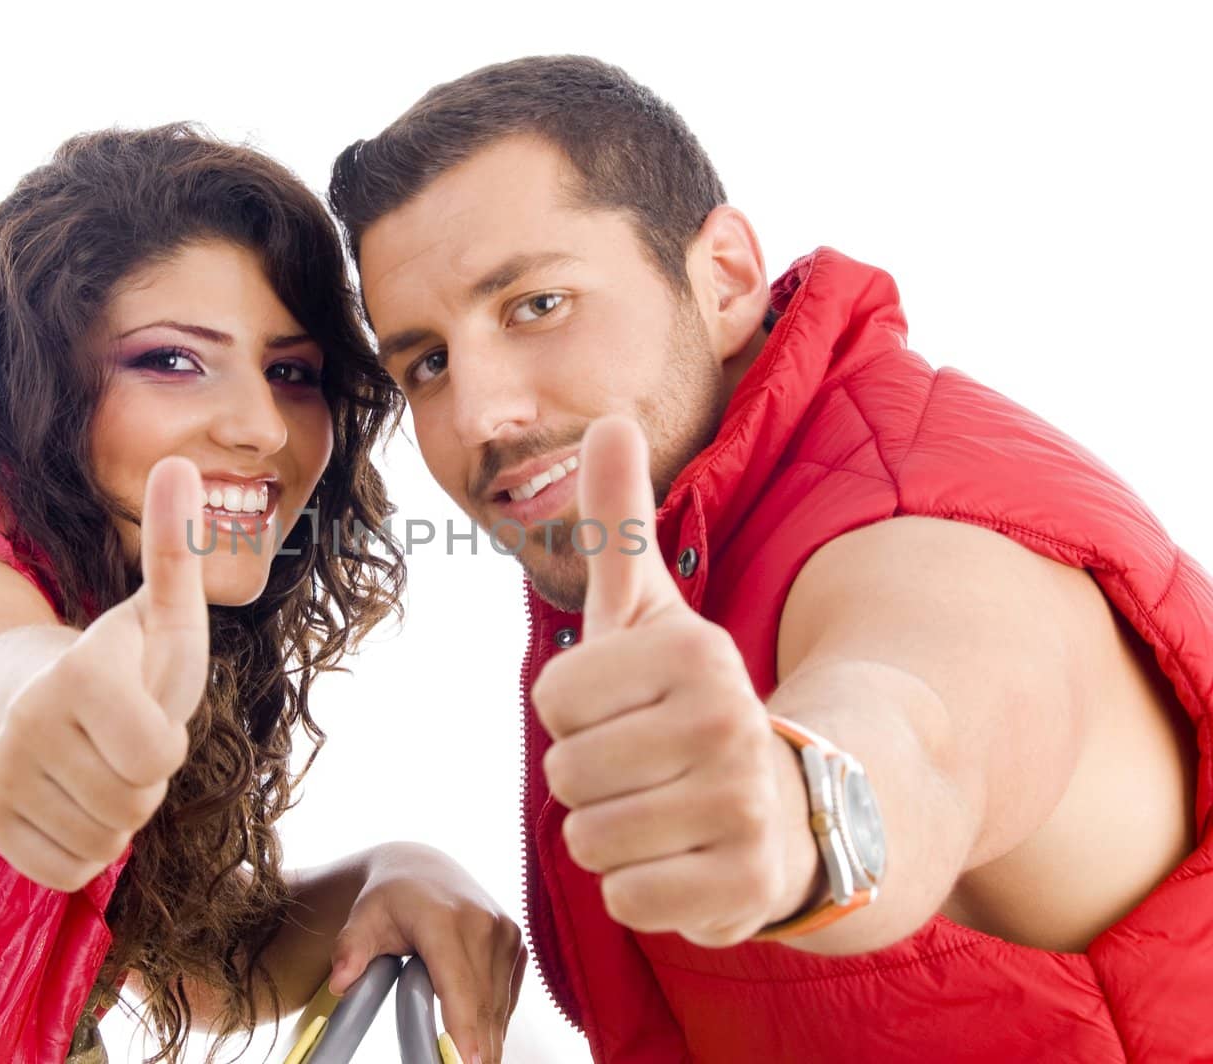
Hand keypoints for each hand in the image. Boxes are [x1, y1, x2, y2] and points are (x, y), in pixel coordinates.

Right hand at [0, 457, 208, 891]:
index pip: (157, 757)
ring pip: (103, 839)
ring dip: (116, 814)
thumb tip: (186, 462)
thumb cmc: (119, 661)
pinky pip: (66, 871)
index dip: (166, 741)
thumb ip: (177, 549)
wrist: (25, 700)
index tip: (143, 709)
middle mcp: (23, 722)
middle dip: (143, 782)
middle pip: (134, 803)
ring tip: (97, 766)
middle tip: (121, 742)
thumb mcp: (161, 613)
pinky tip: (70, 801)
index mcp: (78, 670)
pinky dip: (82, 848)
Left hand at [327, 843, 525, 1063]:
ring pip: (499, 1003)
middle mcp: (482, 922)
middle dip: (477, 1048)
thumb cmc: (389, 898)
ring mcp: (504, 931)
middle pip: (483, 1004)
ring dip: (489, 1040)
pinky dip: (496, 1021)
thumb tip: (340, 984)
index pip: (458, 985)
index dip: (464, 1030)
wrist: (422, 869)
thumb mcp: (362, 920)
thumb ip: (349, 950)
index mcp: (444, 918)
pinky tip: (483, 1042)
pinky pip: (508, 994)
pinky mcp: (515, 941)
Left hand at [532, 416, 813, 946]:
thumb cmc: (690, 703)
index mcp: (693, 652)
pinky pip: (626, 899)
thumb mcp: (651, 613)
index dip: (576, 713)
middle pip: (566, 774)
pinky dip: (644, 889)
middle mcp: (727, 723)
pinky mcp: (747, 887)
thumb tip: (609, 416)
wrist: (792, 805)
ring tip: (666, 811)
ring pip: (589, 840)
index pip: (553, 699)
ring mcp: (742, 808)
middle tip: (649, 767)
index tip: (630, 709)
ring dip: (614, 834)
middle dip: (592, 777)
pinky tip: (687, 859)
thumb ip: (622, 525)